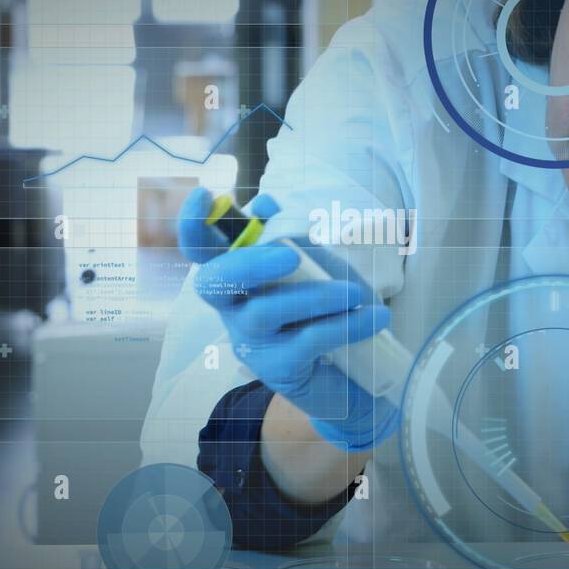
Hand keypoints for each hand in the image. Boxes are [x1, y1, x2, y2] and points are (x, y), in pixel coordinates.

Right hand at [178, 187, 397, 450]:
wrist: (356, 373)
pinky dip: (345, 324)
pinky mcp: (279, 370)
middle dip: (247, 263)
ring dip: (315, 296)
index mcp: (239, 278)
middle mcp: (234, 309)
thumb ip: (290, 235)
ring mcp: (252, 342)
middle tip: (290, 256)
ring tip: (355, 293)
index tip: (206, 196)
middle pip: (214, 283)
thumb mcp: (315, 265)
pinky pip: (308, 340)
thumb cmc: (328, 310)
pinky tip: (374, 316)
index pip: (201, 250)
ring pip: (265, 312)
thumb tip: (263, 204)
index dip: (193, 224)